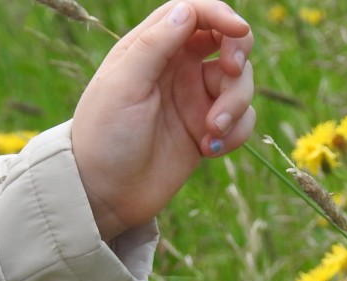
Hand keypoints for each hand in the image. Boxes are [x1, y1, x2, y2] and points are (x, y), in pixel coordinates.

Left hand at [71, 0, 254, 239]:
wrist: (104, 195)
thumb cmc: (105, 137)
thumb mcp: (123, 85)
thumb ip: (154, 44)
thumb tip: (187, 11)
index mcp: (152, 48)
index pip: (195, 13)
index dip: (221, 15)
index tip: (237, 31)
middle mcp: (177, 69)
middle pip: (227, 41)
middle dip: (238, 55)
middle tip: (231, 74)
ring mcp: (194, 100)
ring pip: (240, 82)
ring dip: (235, 103)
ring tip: (211, 132)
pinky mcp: (207, 132)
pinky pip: (242, 120)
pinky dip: (236, 132)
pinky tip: (210, 149)